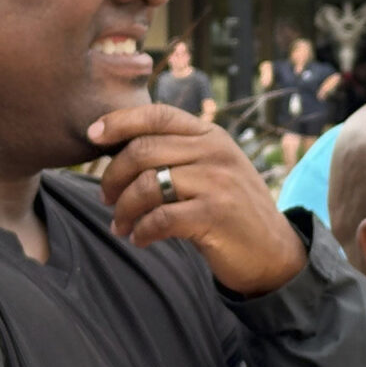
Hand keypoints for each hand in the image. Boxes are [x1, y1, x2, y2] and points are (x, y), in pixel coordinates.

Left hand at [88, 104, 305, 296]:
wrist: (273, 251)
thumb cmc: (231, 210)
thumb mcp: (212, 170)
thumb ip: (178, 154)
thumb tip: (118, 147)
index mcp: (211, 135)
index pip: (158, 115)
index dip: (120, 121)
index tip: (92, 135)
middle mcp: (215, 152)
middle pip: (143, 151)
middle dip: (113, 177)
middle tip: (105, 199)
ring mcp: (217, 182)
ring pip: (146, 185)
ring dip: (123, 210)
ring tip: (120, 226)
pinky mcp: (215, 214)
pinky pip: (159, 218)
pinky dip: (141, 231)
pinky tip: (140, 239)